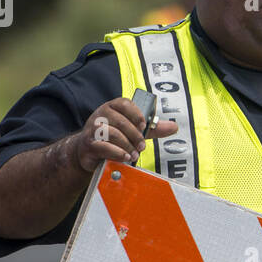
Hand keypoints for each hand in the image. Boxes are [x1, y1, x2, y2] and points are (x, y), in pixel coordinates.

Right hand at [63, 98, 178, 172]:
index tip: (144, 126)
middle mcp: (101, 115)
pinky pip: (104, 146)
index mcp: (112, 107)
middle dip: (135, 136)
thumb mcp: (133, 131)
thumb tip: (174, 127)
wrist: (87, 151)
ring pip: (113, 134)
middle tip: (142, 146)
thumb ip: (152, 129)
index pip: (125, 104)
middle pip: (121, 121)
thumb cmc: (113, 138)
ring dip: (127, 146)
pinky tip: (125, 158)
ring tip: (134, 154)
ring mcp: (92, 129)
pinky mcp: (89, 143)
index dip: (136, 114)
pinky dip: (118, 153)